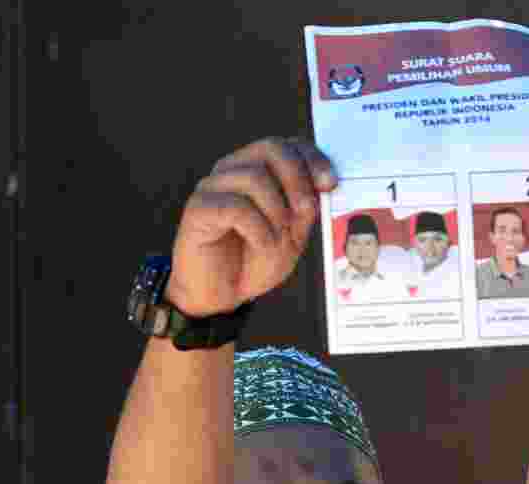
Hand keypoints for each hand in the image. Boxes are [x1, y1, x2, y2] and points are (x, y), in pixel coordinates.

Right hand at [168, 137, 336, 316]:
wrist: (222, 294)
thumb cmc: (253, 260)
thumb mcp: (292, 236)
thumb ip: (305, 210)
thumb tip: (323, 185)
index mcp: (258, 172)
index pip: (288, 145)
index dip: (312, 158)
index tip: (330, 183)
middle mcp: (234, 171)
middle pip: (271, 148)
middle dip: (297, 178)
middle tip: (305, 211)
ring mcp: (214, 187)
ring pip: (254, 177)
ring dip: (276, 211)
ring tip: (277, 238)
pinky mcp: (199, 209)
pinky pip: (235, 206)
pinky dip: (258, 229)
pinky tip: (260, 244)